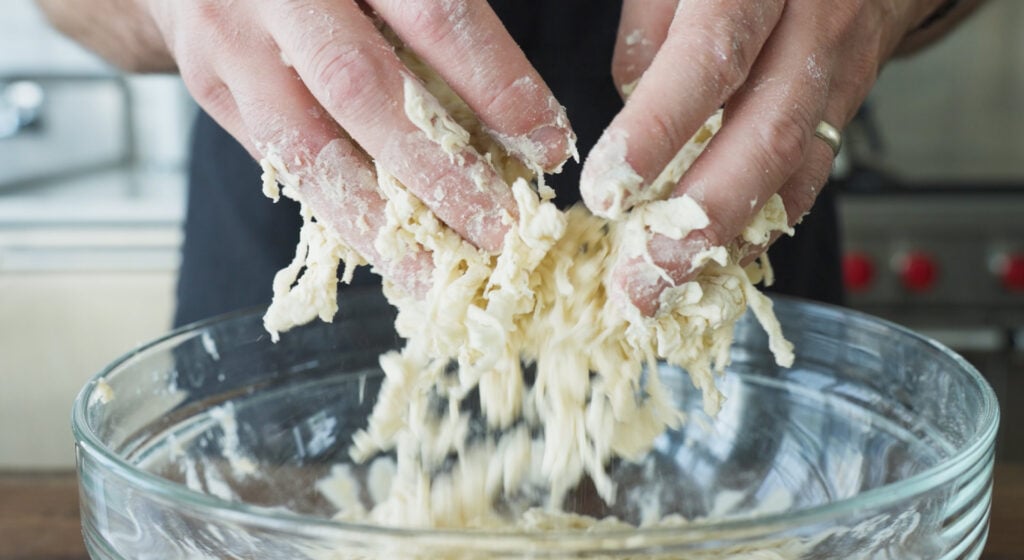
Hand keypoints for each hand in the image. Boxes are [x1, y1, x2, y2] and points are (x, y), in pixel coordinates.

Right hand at [144, 0, 574, 292]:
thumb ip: (438, 21)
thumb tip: (520, 126)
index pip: (434, 15)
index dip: (497, 84)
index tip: (548, 145)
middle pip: (363, 89)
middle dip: (441, 172)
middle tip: (501, 233)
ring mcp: (230, 39)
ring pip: (306, 147)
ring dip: (381, 223)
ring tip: (439, 277)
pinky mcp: (210, 85)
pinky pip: (280, 164)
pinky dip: (339, 213)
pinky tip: (387, 251)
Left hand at [581, 0, 947, 313]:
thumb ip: (652, 26)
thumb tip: (629, 107)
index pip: (711, 59)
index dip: (658, 131)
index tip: (608, 191)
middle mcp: (813, 25)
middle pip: (767, 137)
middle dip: (699, 220)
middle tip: (642, 279)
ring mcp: (842, 69)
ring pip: (796, 172)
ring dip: (730, 242)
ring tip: (670, 290)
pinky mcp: (849, 104)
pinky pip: (811, 177)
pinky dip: (762, 225)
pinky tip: (719, 260)